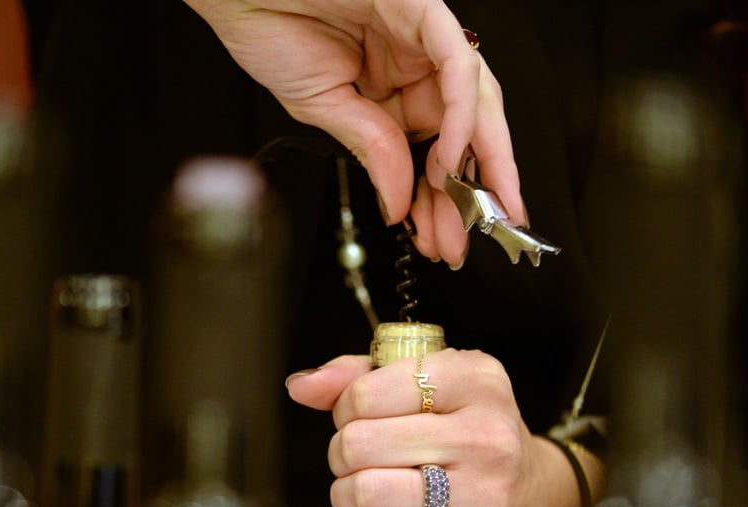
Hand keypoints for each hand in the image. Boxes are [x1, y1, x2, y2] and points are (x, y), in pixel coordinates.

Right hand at [184, 0, 521, 268]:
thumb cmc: (271, 29)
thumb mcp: (324, 109)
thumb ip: (371, 150)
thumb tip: (399, 205)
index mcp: (395, 85)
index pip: (434, 148)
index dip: (441, 199)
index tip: (443, 241)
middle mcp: (417, 61)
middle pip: (466, 131)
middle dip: (468, 192)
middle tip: (461, 242)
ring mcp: (424, 36)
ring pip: (475, 101)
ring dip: (476, 163)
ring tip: (466, 214)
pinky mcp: (423, 9)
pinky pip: (457, 66)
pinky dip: (459, 115)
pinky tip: (448, 160)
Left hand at [286, 350, 602, 506]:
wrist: (538, 496)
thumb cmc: (468, 431)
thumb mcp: (429, 384)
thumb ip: (359, 375)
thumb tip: (300, 386)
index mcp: (475, 380)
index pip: (367, 393)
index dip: (346, 410)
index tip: (361, 418)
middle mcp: (486, 435)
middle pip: (359, 444)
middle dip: (343, 454)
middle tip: (359, 459)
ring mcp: (485, 495)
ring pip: (366, 492)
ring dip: (346, 495)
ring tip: (363, 490)